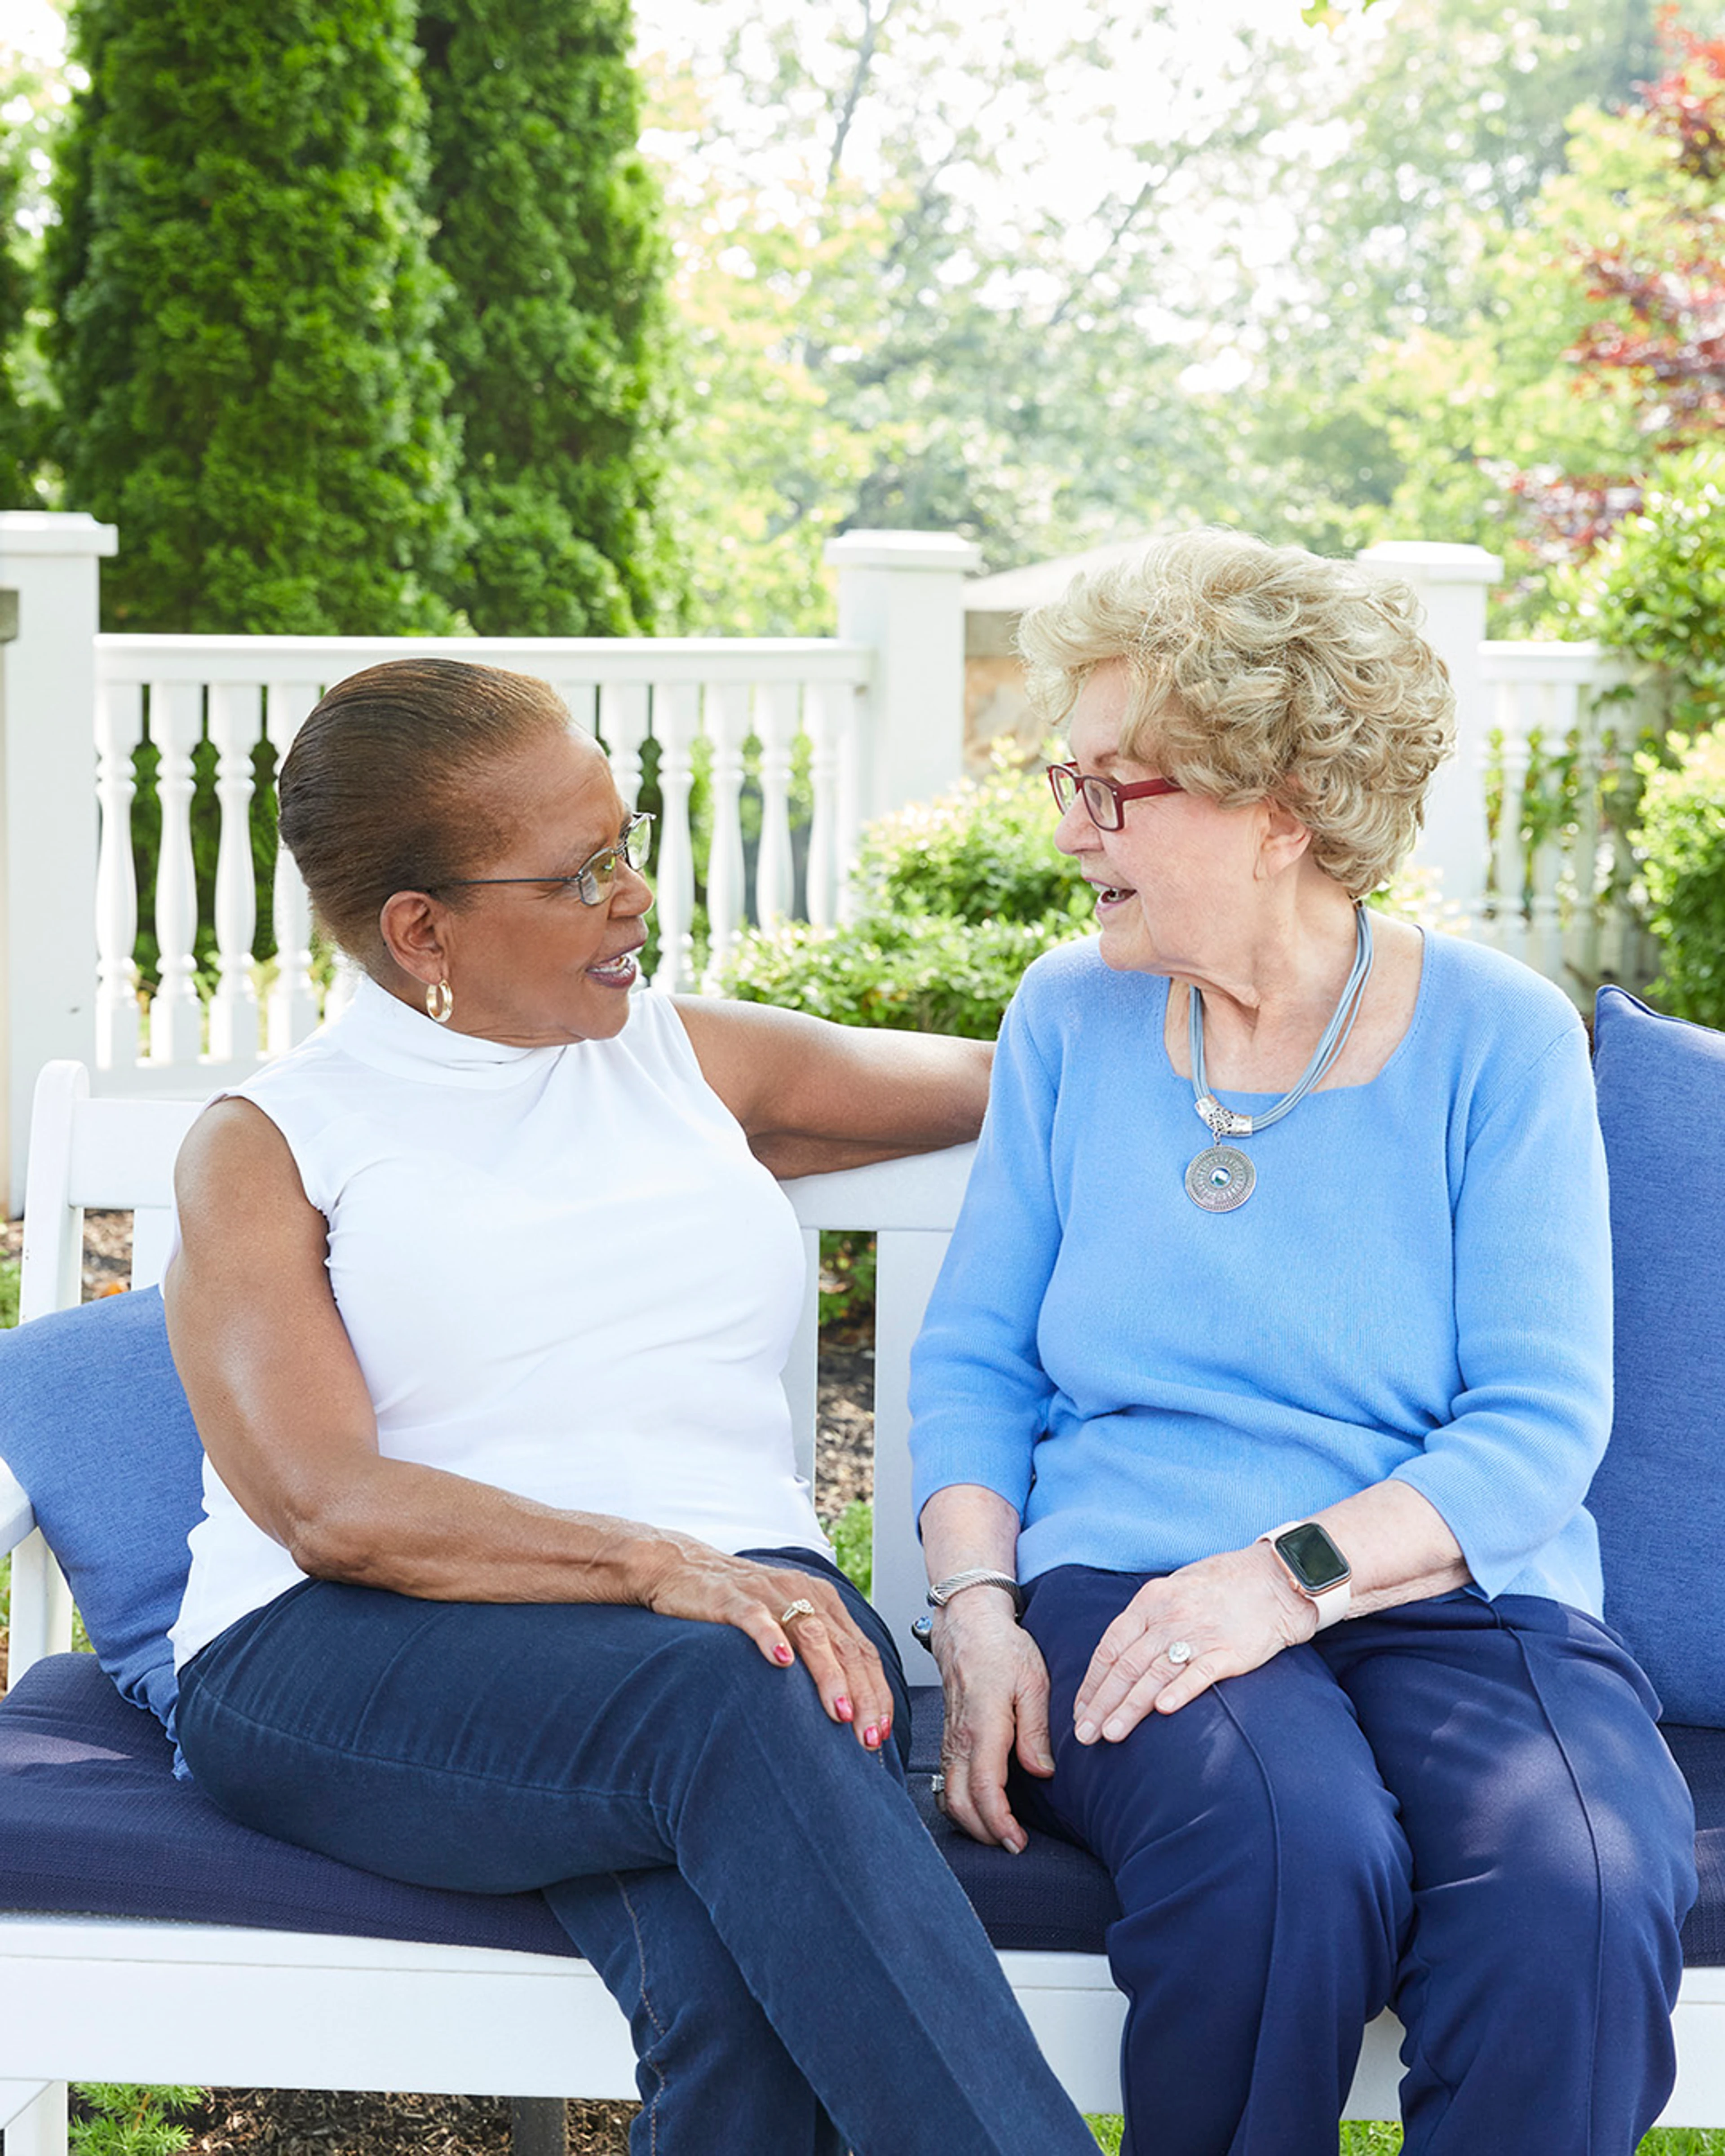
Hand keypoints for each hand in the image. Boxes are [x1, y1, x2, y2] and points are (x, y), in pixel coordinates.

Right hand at [636, 1538, 893, 1750]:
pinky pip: (757, 1617)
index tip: (883, 1730)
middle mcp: (804, 1593)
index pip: (862, 1650)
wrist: (683, 1567)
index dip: (877, 1691)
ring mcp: (770, 1594)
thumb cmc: (739, 1602)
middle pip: (845, 1647)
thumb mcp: (788, 1620)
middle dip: (863, 1695)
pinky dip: (772, 1638)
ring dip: (830, 1676)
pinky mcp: (734, 1598)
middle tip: (869, 1737)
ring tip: (841, 1713)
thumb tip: (846, 1705)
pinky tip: (781, 1661)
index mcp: (823, 1601)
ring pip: (811, 1634)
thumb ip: (817, 1650)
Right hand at [932, 1590, 1054, 1853]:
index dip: (1000, 1822)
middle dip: (985, 1832)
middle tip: (1013, 1846)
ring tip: (1000, 1833)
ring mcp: (950, 1738)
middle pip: (961, 1802)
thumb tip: (1042, 1772)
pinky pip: (947, 1780)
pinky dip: (961, 1803)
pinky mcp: (948, 1736)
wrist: (968, 1623)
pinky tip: (980, 1808)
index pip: (985, 1789)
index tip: (1017, 1842)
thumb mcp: (1033, 1681)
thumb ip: (1036, 1730)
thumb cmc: (1002, 1647)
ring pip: (949, 1795)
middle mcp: (960, 1737)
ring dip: (972, 1822)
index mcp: (983, 1725)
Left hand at [1073, 1544, 1313, 1744]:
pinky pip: (1199, 1673)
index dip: (1092, 1681)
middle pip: (1126, 1665)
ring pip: (1154, 1674)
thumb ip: (1147, 1618)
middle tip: (1084, 1734)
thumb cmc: (1220, 1587)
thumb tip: (1119, 1654)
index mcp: (1150, 1600)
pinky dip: (1179, 1691)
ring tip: (1110, 1735)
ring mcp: (1199, 1634)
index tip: (1080, 1710)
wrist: (1275, 1580)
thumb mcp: (1174, 1589)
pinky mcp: (1229, 1652)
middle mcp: (1169, 1616)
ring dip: (1129, 1707)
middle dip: (1101, 1702)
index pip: (1111, 1646)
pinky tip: (1162, 1711)